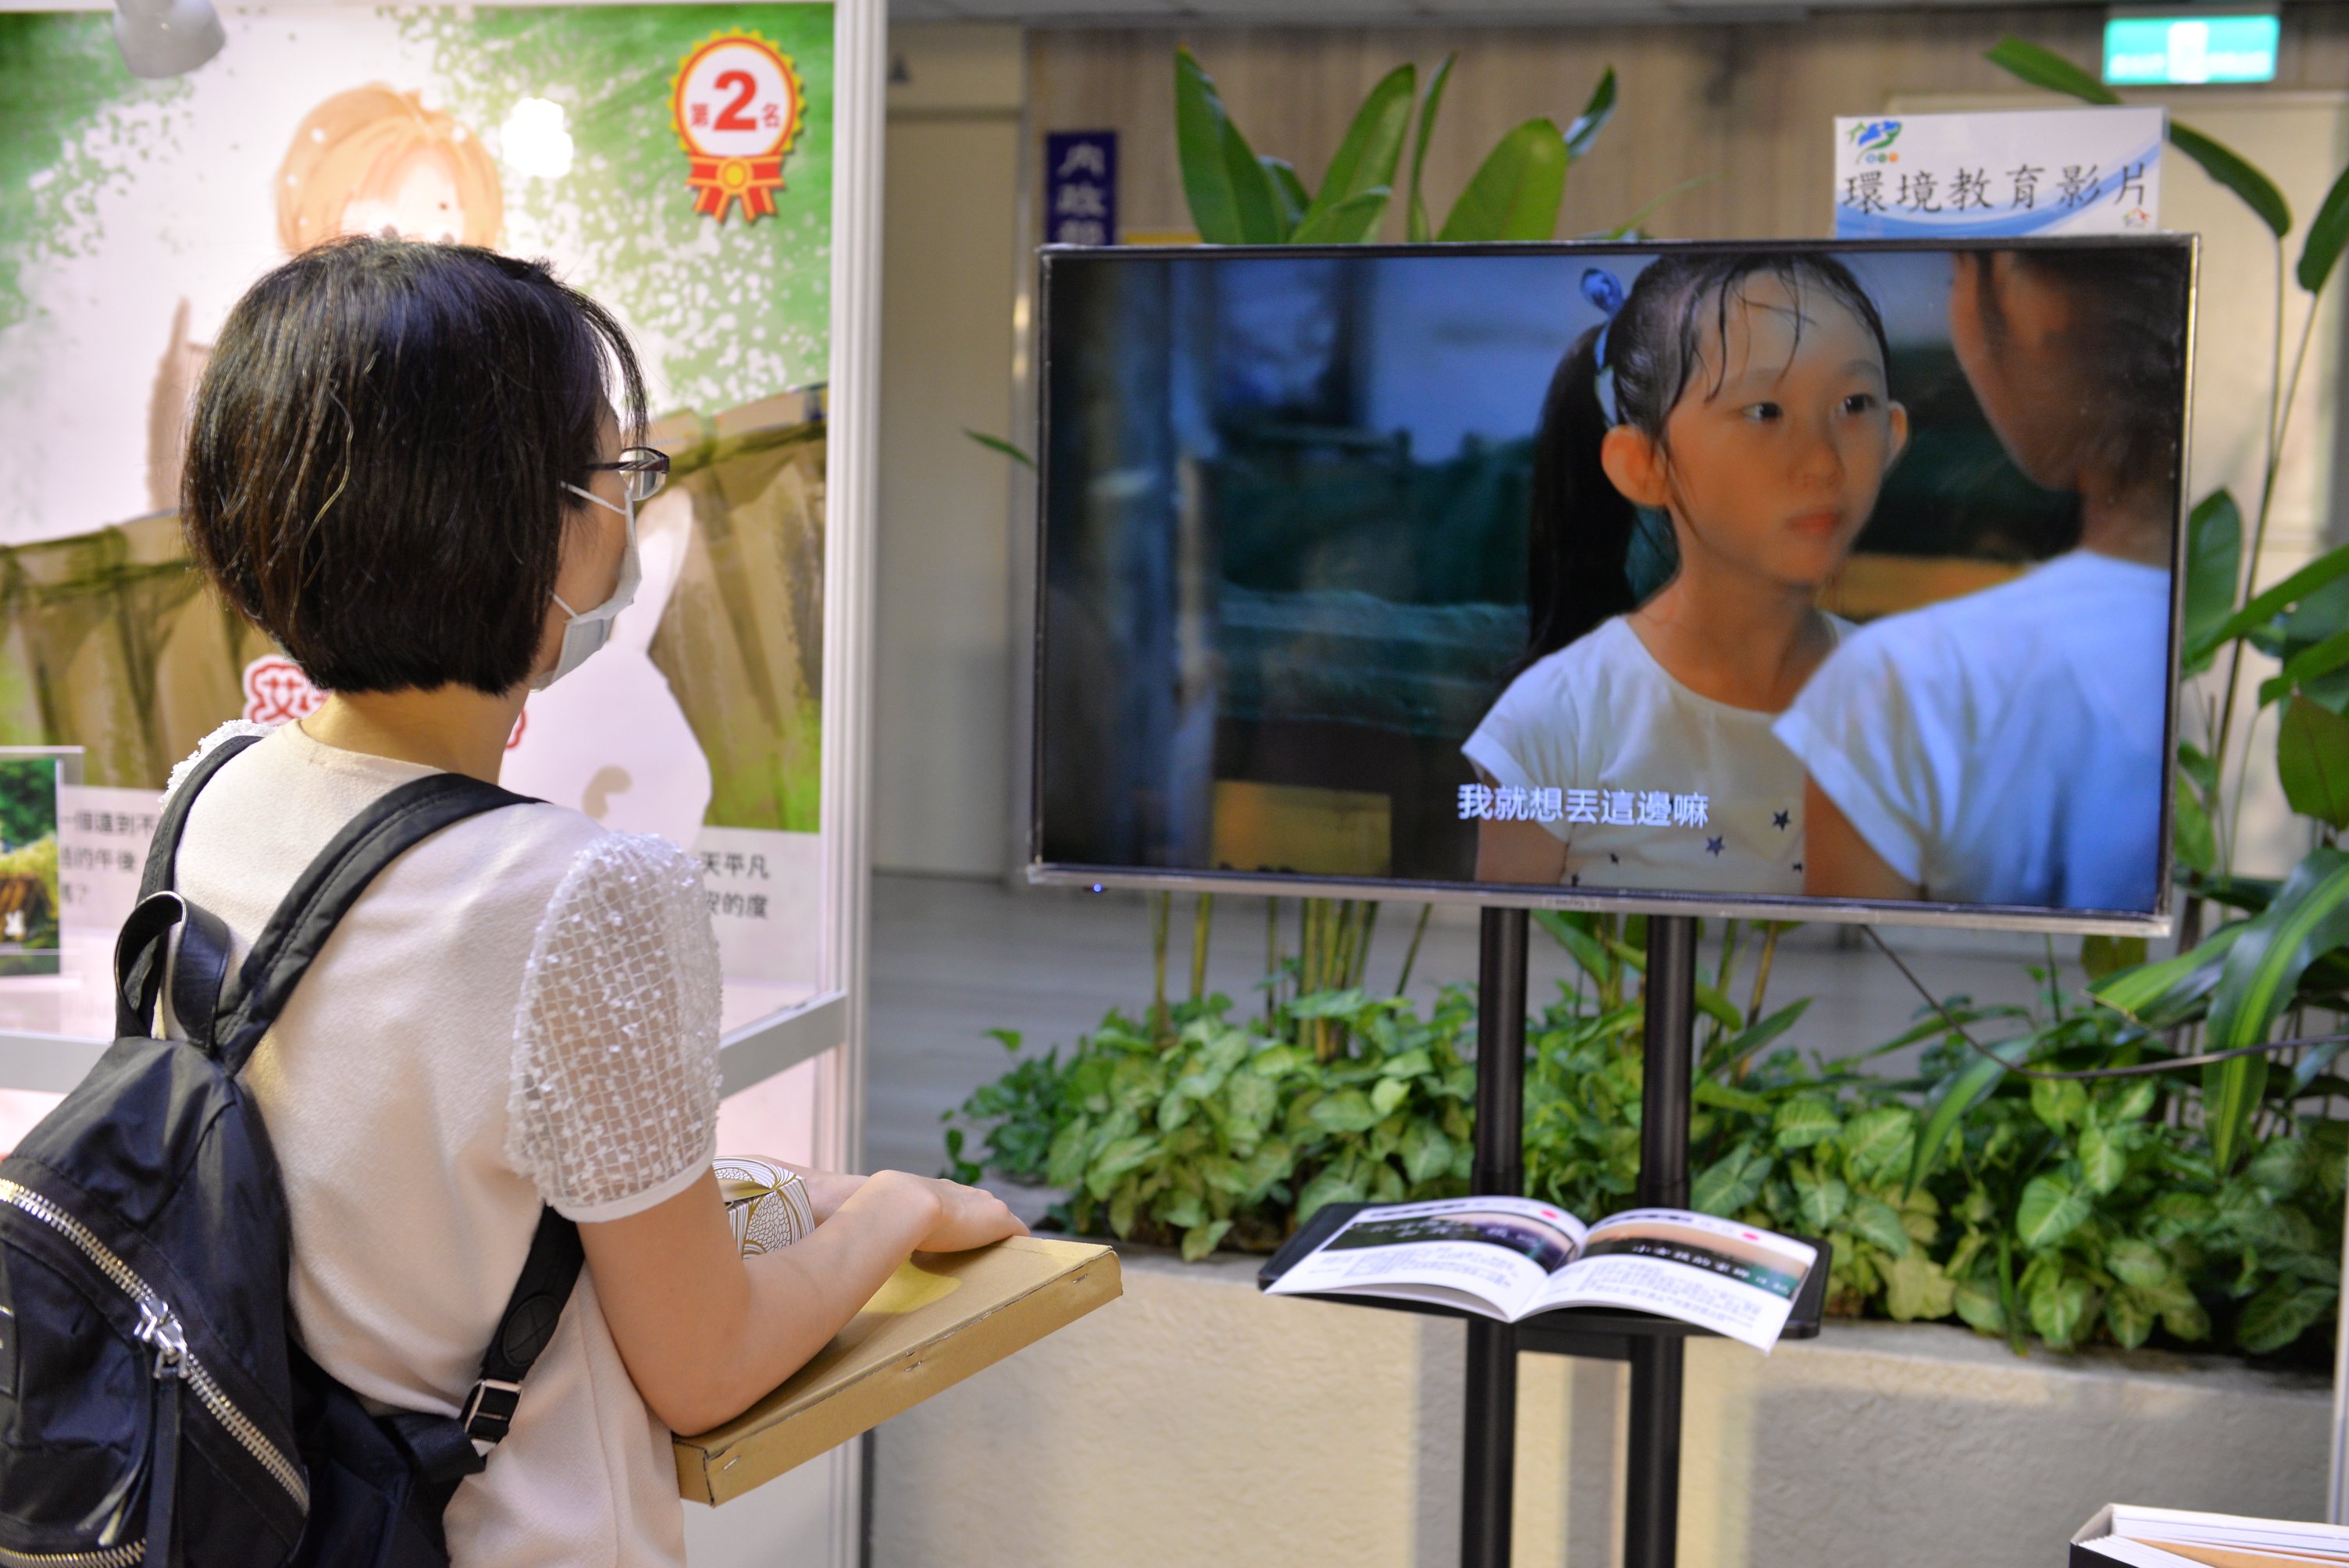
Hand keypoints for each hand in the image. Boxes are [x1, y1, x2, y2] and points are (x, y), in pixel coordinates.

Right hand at [859, 1169, 1026, 1253]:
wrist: (904, 1203)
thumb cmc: (885, 1212)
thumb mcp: (881, 1218)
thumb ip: (879, 1230)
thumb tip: (855, 1247)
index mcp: (939, 1191)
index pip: (957, 1201)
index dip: (960, 1218)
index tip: (959, 1235)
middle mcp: (966, 1193)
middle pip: (986, 1208)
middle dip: (987, 1227)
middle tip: (985, 1250)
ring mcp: (986, 1206)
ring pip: (1004, 1221)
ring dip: (1005, 1238)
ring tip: (1009, 1259)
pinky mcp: (1000, 1221)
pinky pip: (1020, 1233)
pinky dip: (1023, 1246)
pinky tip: (1026, 1261)